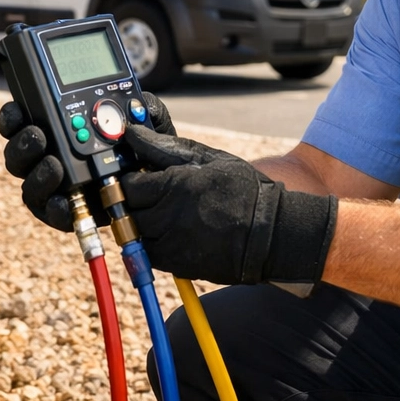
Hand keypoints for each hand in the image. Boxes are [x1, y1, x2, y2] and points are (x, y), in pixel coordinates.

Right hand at [0, 92, 175, 230]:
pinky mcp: (64, 212)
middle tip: (39, 136)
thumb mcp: (148, 125)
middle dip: (22, 143)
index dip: (13, 115)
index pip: (24, 118)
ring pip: (28, 181)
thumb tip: (137, 103)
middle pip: (18, 150)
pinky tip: (63, 201)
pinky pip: (49, 211)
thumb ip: (143, 109)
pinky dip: (54, 207)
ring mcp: (53, 185)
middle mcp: (49, 155)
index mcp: (59, 128)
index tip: (18, 110)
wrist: (158, 193)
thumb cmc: (145, 152)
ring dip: (36, 174)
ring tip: (55, 167)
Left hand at [119, 125, 337, 284]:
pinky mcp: (179, 266)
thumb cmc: (244, 191)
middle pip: (126, 213)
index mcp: (174, 186)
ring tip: (162, 215)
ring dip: (141, 225)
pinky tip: (173, 232)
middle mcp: (168, 217)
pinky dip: (153, 244)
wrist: (273, 234)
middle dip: (131, 204)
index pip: (126, 186)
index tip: (135, 178)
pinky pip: (150, 255)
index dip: (127, 181)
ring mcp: (172, 245)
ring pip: (135, 236)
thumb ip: (165, 148)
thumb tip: (134, 134)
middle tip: (146, 198)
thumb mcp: (208, 159)